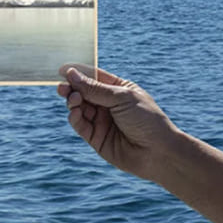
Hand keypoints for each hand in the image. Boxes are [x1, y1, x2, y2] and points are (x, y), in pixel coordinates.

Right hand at [57, 64, 179, 181]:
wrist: (159, 153)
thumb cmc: (147, 120)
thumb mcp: (121, 98)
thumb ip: (94, 88)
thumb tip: (71, 74)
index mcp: (117, 90)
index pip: (94, 77)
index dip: (78, 72)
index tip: (62, 69)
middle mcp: (107, 104)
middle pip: (82, 92)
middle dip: (71, 88)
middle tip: (62, 87)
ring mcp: (101, 121)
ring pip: (78, 107)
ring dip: (72, 101)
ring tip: (74, 99)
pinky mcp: (95, 137)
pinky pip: (80, 124)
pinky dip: (74, 117)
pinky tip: (76, 113)